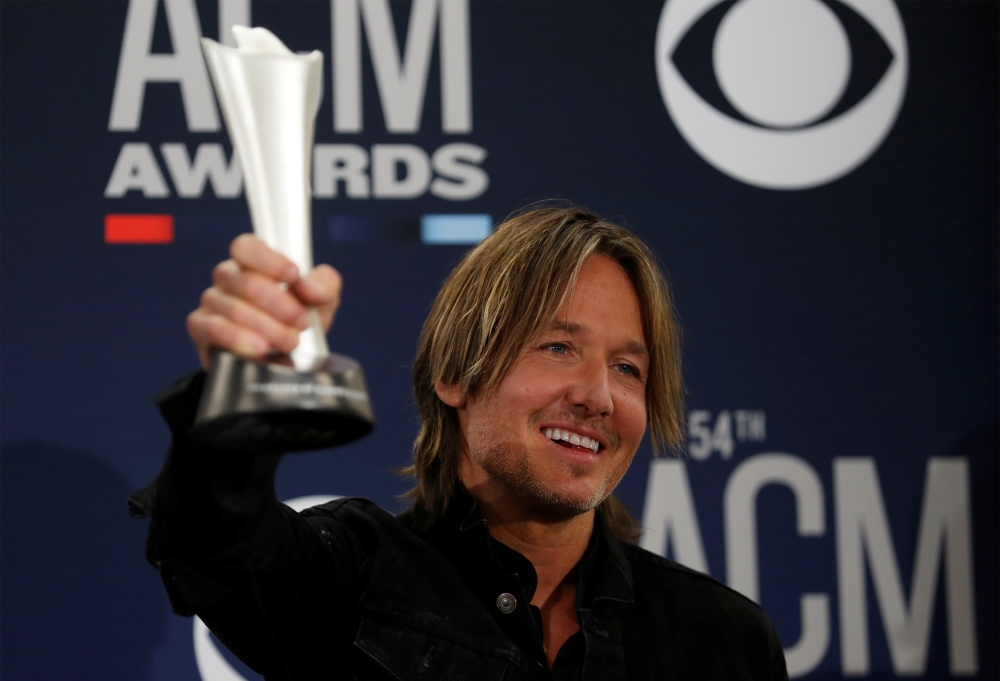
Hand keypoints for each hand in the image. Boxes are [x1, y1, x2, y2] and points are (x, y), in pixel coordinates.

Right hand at [187, 234, 341, 368]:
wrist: (283, 357)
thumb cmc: (297, 319)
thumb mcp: (322, 300)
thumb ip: (324, 285)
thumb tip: (310, 287)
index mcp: (252, 262)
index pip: (247, 247)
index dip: (269, 260)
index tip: (293, 275)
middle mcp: (228, 278)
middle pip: (247, 282)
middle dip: (281, 305)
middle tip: (302, 322)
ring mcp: (213, 302)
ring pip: (234, 309)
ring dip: (268, 328)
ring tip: (291, 341)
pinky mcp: (202, 330)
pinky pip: (213, 329)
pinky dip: (239, 339)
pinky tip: (260, 348)